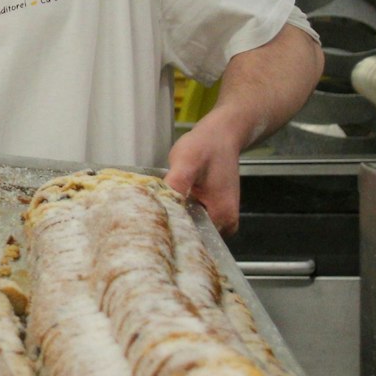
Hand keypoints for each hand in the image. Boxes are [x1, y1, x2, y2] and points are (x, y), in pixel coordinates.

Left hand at [164, 112, 246, 232]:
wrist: (221, 135)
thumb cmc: (206, 146)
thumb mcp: (187, 162)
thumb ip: (177, 183)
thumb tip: (162, 205)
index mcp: (222, 217)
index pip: (193, 240)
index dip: (171, 234)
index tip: (152, 229)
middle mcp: (226, 224)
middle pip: (193, 238)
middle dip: (172, 230)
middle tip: (149, 220)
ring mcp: (222, 220)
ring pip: (192, 231)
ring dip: (175, 222)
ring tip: (158, 212)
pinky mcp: (215, 213)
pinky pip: (194, 222)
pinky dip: (181, 216)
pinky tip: (170, 206)